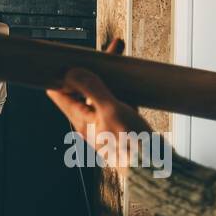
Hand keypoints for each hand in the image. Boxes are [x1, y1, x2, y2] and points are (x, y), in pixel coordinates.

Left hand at [46, 42, 150, 176]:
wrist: (155, 165)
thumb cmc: (133, 144)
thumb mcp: (111, 111)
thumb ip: (92, 88)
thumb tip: (73, 71)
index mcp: (80, 120)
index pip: (59, 92)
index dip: (61, 73)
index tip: (67, 56)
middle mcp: (89, 122)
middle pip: (81, 88)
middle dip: (90, 67)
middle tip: (105, 49)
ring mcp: (104, 123)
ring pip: (100, 92)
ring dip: (106, 73)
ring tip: (117, 53)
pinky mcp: (119, 124)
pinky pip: (115, 99)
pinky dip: (119, 85)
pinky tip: (127, 76)